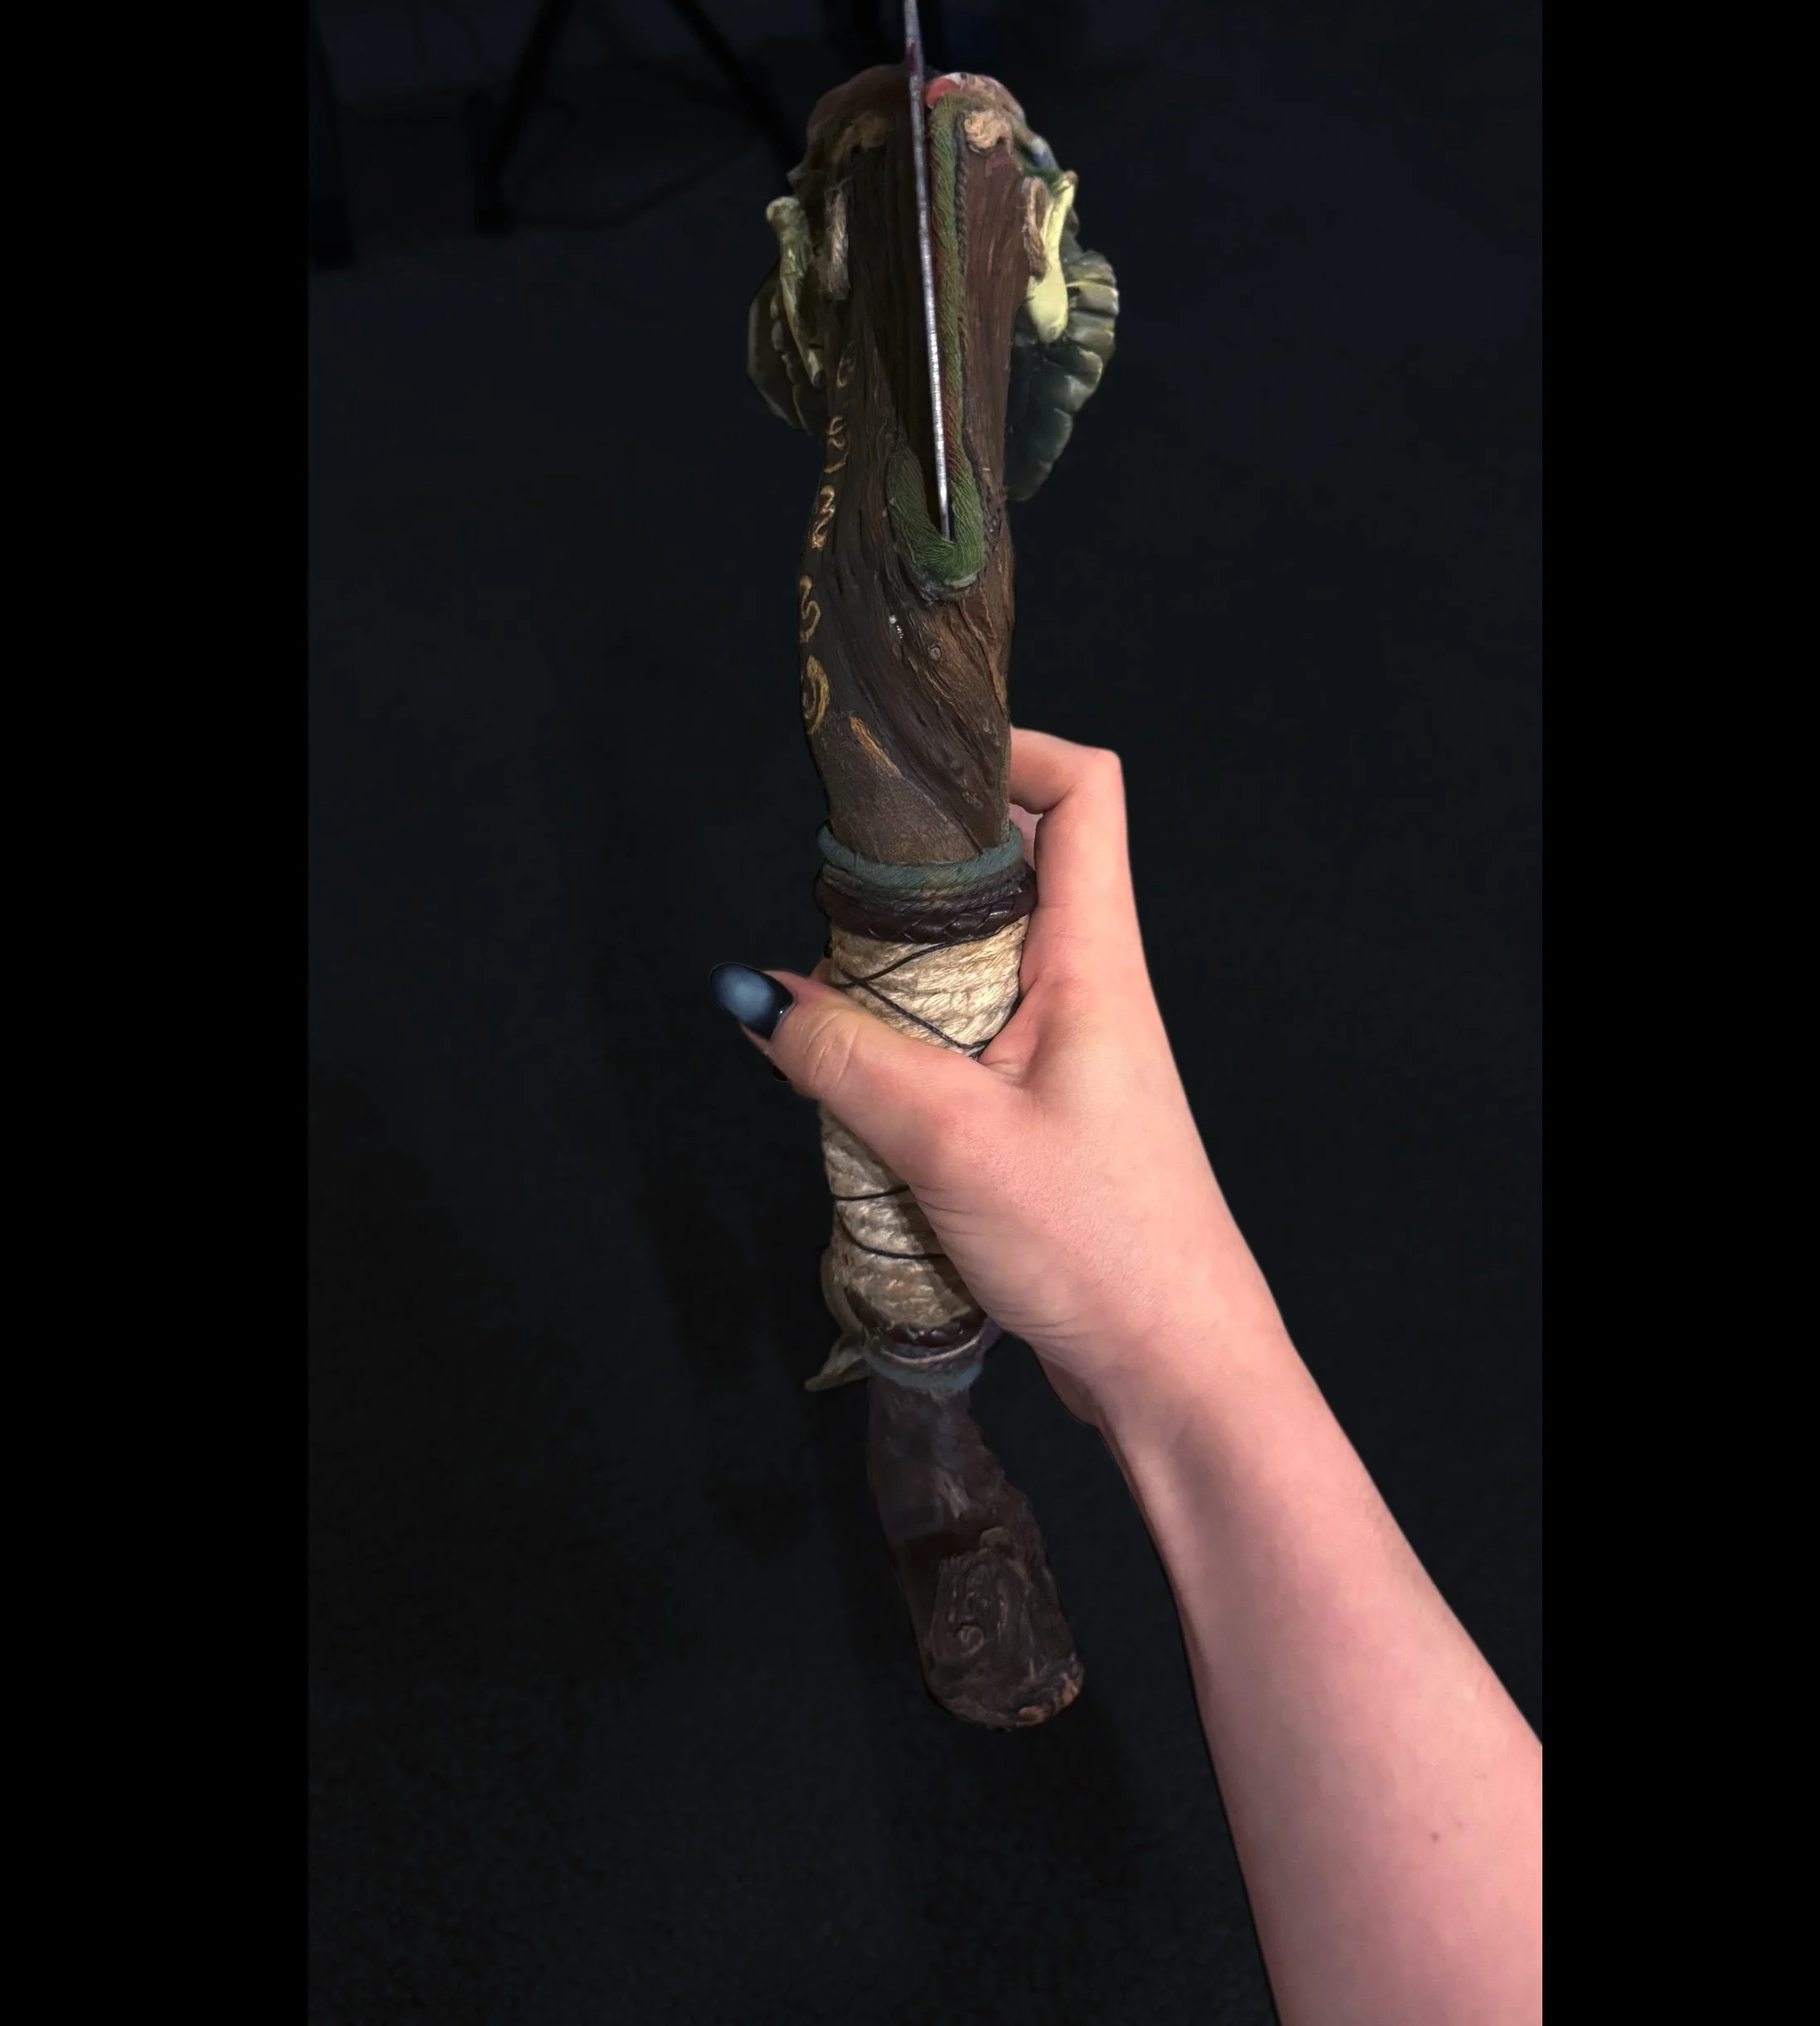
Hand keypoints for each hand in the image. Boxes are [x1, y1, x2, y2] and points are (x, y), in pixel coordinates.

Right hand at [749, 728, 1285, 1423]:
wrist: (1178, 1374)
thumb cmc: (1098, 1246)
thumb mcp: (949, 1141)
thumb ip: (846, 1059)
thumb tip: (755, 995)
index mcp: (1096, 961)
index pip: (1086, 792)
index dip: (1010, 751)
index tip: (914, 773)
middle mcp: (1093, 989)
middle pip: (1018, 867)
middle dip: (923, 869)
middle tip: (837, 899)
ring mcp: (1074, 1053)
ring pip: (986, 960)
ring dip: (909, 970)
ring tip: (839, 1001)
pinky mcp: (1051, 1114)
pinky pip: (974, 1039)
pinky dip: (915, 1045)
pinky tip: (864, 1087)